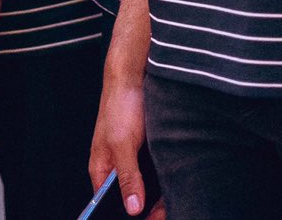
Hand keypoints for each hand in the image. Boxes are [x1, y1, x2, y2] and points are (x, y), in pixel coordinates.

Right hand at [89, 60, 161, 216]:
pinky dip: (168, 181)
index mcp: (101, 169)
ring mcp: (134, 160)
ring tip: (176, 201)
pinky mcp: (149, 152)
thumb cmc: (120, 106)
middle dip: (150, 209)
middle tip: (167, 213)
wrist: (135, 76)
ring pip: (148, 188)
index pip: (107, 205)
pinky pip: (159, 174)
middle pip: (131, 198)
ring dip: (161, 196)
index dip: (126, 216)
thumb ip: (127, 177)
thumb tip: (131, 207)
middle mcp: (117, 167)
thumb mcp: (122, 144)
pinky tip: (180, 183)